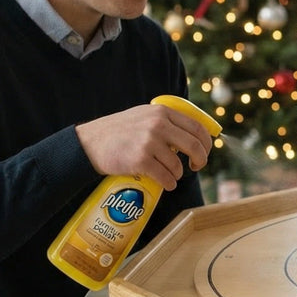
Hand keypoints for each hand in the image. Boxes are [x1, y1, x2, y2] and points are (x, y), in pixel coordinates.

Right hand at [75, 102, 214, 190]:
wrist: (90, 142)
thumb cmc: (119, 132)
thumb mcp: (143, 116)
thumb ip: (166, 121)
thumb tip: (193, 135)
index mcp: (162, 112)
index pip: (197, 127)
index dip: (206, 143)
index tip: (205, 152)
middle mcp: (158, 125)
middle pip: (194, 146)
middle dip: (200, 160)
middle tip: (196, 167)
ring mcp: (149, 142)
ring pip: (178, 166)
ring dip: (177, 174)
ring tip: (170, 175)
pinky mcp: (140, 160)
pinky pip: (165, 177)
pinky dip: (169, 184)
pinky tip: (166, 184)